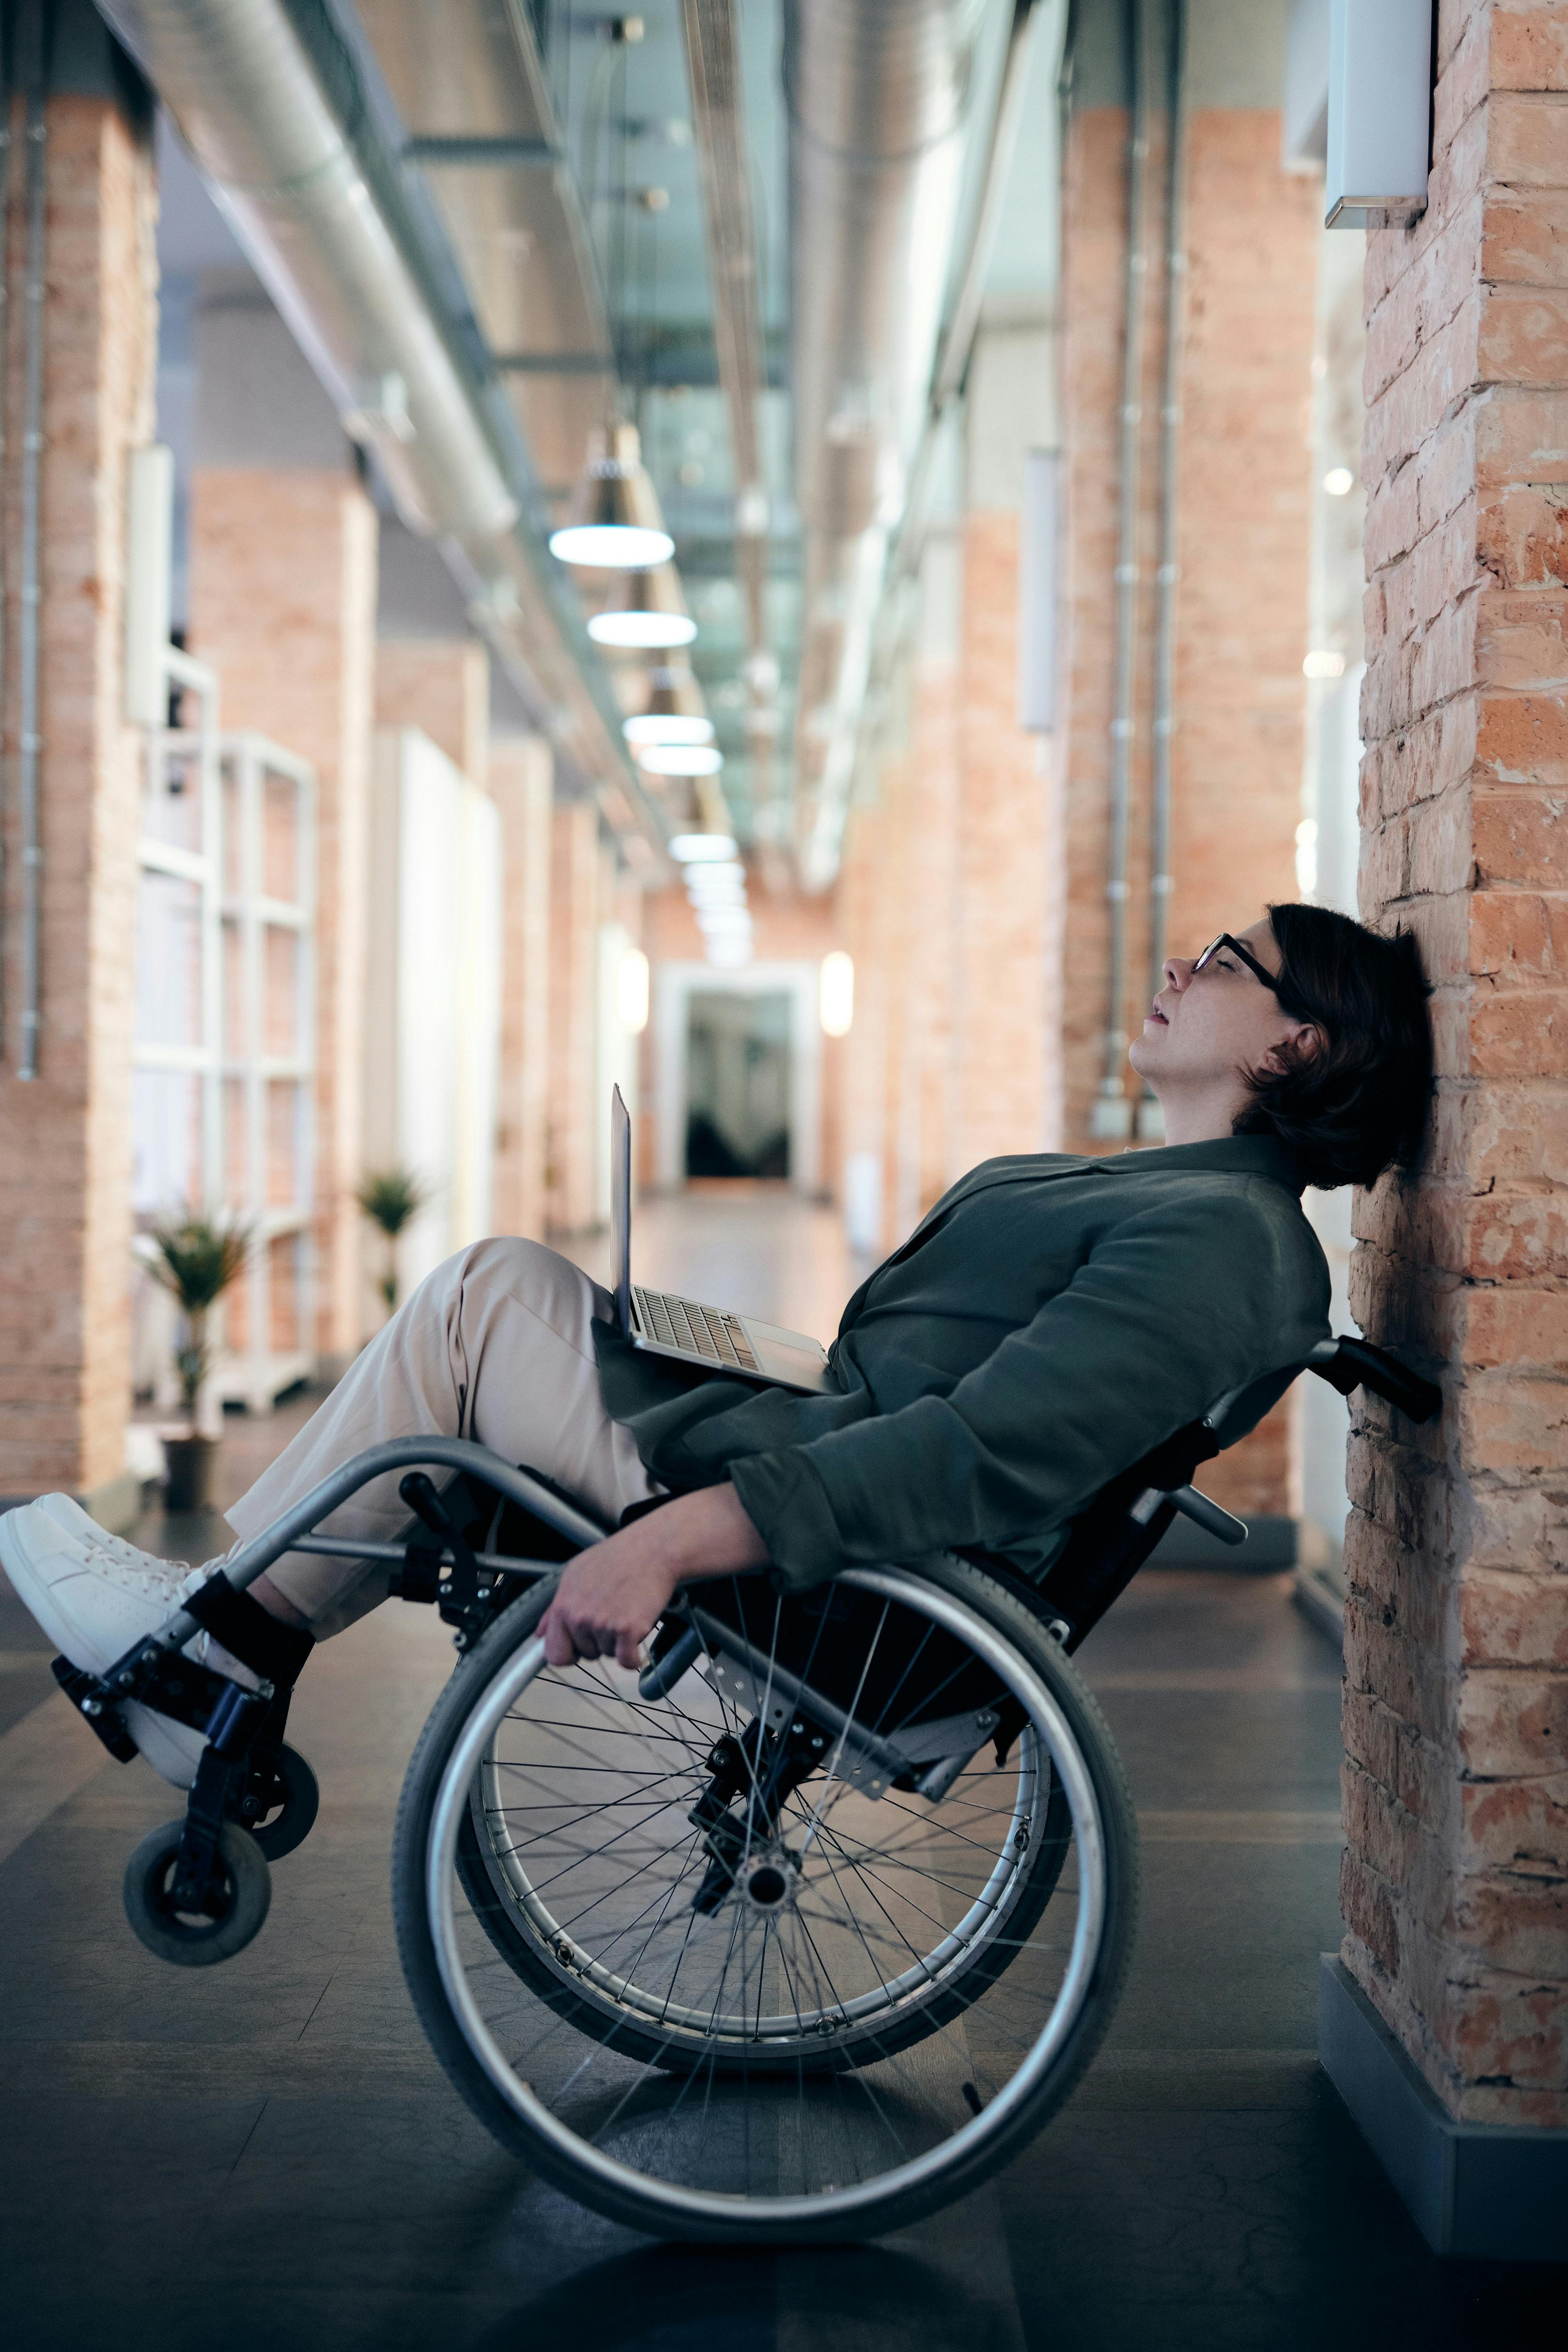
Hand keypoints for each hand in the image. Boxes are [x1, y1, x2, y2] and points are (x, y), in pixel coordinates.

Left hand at [538, 1484, 769, 1670]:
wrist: (654, 1548)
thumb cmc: (619, 1558)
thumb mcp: (576, 1575)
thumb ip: (555, 1609)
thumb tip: (540, 1634)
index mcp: (563, 1604)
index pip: (554, 1653)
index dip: (570, 1653)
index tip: (580, 1648)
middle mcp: (578, 1616)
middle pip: (585, 1655)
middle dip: (599, 1643)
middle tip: (613, 1615)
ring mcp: (602, 1625)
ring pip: (608, 1655)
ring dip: (619, 1641)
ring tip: (627, 1610)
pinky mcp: (627, 1630)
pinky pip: (628, 1661)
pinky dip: (636, 1655)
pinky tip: (639, 1629)